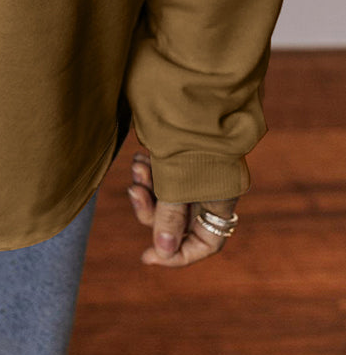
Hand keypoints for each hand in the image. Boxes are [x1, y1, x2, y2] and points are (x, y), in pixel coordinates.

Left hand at [127, 150, 238, 266]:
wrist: (193, 97)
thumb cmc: (192, 144)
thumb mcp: (179, 185)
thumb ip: (171, 218)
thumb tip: (162, 253)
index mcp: (220, 203)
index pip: (204, 244)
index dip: (177, 256)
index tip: (147, 257)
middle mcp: (208, 192)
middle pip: (177, 220)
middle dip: (151, 210)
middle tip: (134, 191)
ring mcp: (194, 175)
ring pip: (164, 197)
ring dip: (146, 187)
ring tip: (138, 167)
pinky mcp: (178, 157)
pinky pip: (160, 175)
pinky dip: (148, 172)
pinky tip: (141, 159)